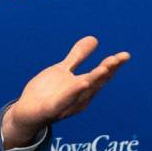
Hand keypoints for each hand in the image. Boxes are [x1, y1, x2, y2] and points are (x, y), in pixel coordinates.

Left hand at [1, 36, 129, 148]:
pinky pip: (64, 100)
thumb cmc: (46, 92)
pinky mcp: (52, 109)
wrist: (26, 112)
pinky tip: (83, 82)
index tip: (125, 55)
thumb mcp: (62, 70)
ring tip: (104, 68)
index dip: (113, 66)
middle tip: (118, 59)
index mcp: (83, 87)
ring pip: (83, 92)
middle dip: (108, 71)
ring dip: (94, 80)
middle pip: (96, 83)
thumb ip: (78, 56)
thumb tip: (94, 38)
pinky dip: (74, 92)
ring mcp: (67, 104)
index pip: (101, 76)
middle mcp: (79, 97)